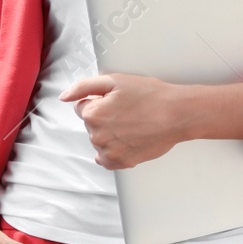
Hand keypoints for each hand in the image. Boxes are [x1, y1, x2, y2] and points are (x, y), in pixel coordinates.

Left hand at [58, 72, 189, 170]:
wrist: (178, 114)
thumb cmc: (151, 95)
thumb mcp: (116, 80)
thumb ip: (84, 87)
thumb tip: (64, 97)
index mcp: (92, 113)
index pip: (83, 107)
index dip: (101, 101)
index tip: (118, 101)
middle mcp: (97, 135)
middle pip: (91, 125)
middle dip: (105, 118)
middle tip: (129, 112)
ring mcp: (109, 151)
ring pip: (100, 141)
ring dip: (111, 134)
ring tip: (134, 125)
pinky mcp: (121, 162)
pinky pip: (107, 159)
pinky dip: (114, 151)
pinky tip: (130, 139)